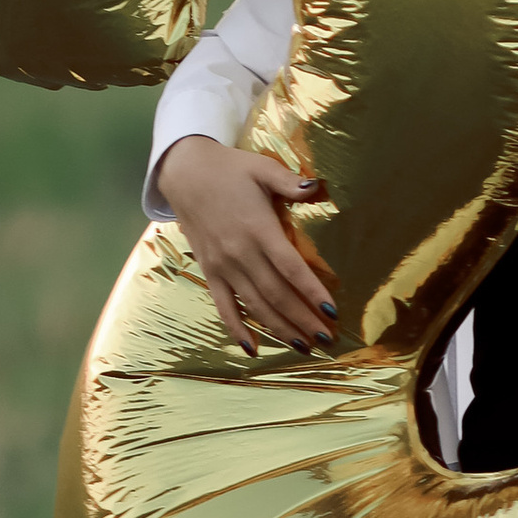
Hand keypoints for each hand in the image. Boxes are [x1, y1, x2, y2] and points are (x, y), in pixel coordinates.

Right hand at [155, 136, 335, 352]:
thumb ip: (290, 182)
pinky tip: (252, 349)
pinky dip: (237, 329)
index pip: (290, 268)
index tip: (332, 310)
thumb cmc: (230, 169)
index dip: (311, 291)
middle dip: (303, 319)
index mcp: (258, 229)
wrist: (184, 173)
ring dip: (280, 328)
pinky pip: (223, 306)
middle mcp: (240, 253)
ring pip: (254, 306)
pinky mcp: (209, 272)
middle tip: (327, 338)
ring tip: (303, 346)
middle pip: (276, 294)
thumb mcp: (262, 168)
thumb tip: (316, 187)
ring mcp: (222, 266)